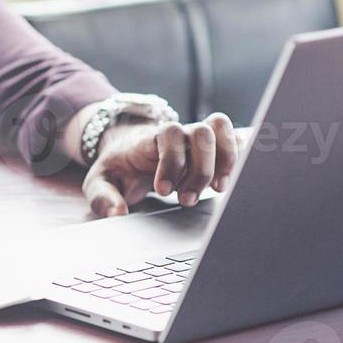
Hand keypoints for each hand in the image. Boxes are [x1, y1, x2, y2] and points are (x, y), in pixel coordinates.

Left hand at [82, 113, 242, 218]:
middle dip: (200, 169)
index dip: (172, 161)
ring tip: (219, 190)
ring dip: (226, 159)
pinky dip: (242, 151)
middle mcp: (178, 133)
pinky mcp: (212, 146)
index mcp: (150, 138)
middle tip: (187, 199)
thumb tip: (118, 213)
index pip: (168, 135)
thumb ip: (102, 196)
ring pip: (222, 129)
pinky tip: (238, 176)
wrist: (128, 152)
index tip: (164, 191)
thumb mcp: (99, 181)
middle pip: (201, 132)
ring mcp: (197, 137)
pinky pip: (234, 137)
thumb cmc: (118, 168)